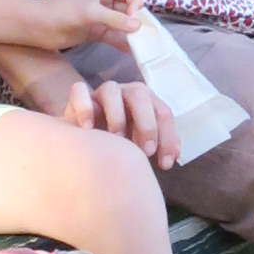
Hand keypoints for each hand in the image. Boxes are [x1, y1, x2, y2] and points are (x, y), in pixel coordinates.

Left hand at [40, 0, 147, 46]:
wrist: (37, 27)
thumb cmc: (62, 12)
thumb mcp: (90, 13)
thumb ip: (114, 19)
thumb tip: (138, 26)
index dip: (136, 3)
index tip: (134, 19)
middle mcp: (105, 1)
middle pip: (129, 7)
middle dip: (136, 20)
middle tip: (141, 35)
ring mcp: (101, 18)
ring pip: (123, 23)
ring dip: (131, 33)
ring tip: (139, 46)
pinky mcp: (95, 32)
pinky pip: (114, 36)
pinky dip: (122, 42)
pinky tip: (129, 50)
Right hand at [50, 72, 181, 167]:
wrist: (84, 142)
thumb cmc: (118, 143)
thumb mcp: (140, 145)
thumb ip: (160, 145)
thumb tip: (175, 155)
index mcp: (145, 103)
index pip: (162, 111)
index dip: (168, 137)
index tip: (165, 164)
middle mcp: (124, 93)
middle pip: (140, 93)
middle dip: (147, 123)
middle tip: (146, 151)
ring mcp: (100, 93)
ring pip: (111, 90)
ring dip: (117, 116)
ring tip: (116, 140)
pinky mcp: (77, 98)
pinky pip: (79, 91)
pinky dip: (84, 107)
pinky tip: (88, 129)